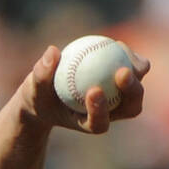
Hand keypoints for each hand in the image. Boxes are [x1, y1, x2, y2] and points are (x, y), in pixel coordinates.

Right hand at [18, 42, 149, 133]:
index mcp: (90, 124)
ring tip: (121, 50)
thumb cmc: (38, 97)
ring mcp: (120, 100)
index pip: (99, 122)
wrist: (49, 96)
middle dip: (131, 91)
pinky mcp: (124, 84)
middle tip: (121, 72)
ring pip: (136, 88)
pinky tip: (117, 44)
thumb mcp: (31, 89)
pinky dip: (126, 57)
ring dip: (135, 70)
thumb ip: (40, 75)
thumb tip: (52, 52)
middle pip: (131, 107)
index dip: (100, 110)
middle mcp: (111, 115)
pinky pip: (132, 69)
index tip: (93, 91)